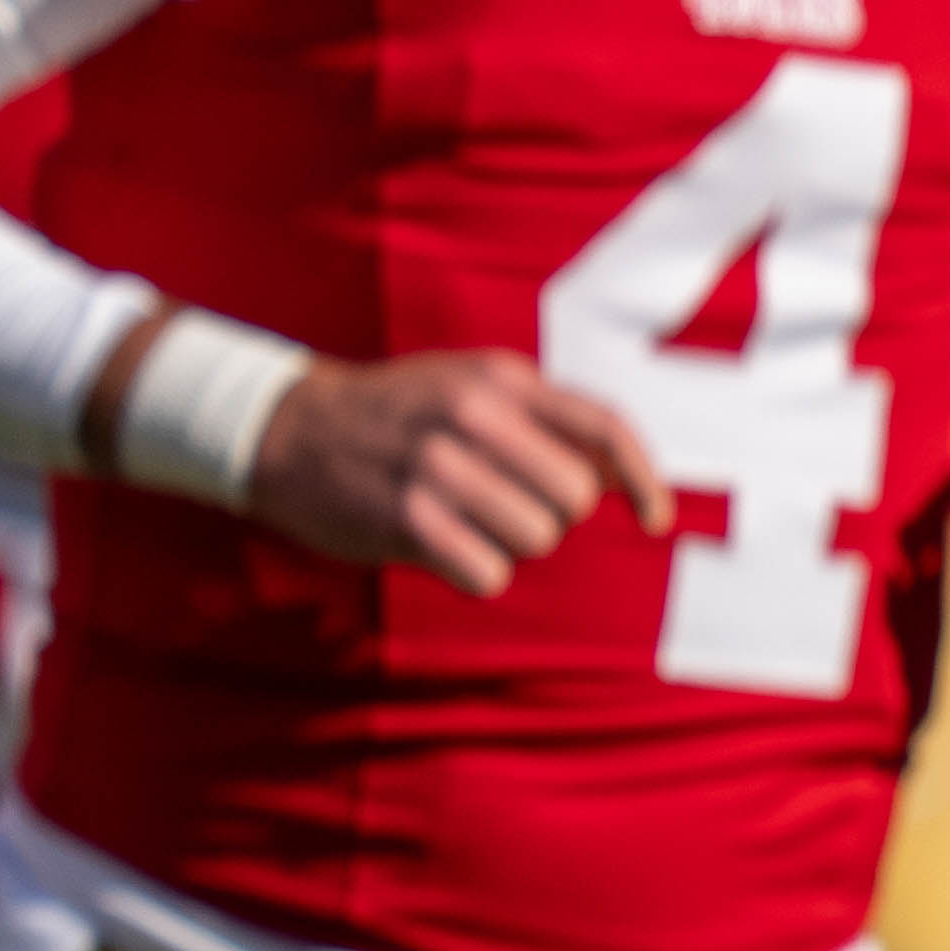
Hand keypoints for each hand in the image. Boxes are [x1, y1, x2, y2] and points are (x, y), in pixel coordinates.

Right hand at [242, 354, 673, 591]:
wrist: (291, 429)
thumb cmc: (402, 413)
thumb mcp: (472, 385)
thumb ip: (544, 417)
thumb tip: (618, 473)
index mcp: (503, 378)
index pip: (603, 426)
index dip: (643, 478)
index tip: (657, 520)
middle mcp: (474, 416)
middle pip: (575, 495)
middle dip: (555, 513)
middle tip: (511, 503)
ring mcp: (438, 466)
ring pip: (537, 537)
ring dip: (513, 542)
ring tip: (470, 519)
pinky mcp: (405, 518)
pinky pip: (488, 572)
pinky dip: (478, 570)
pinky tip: (447, 547)